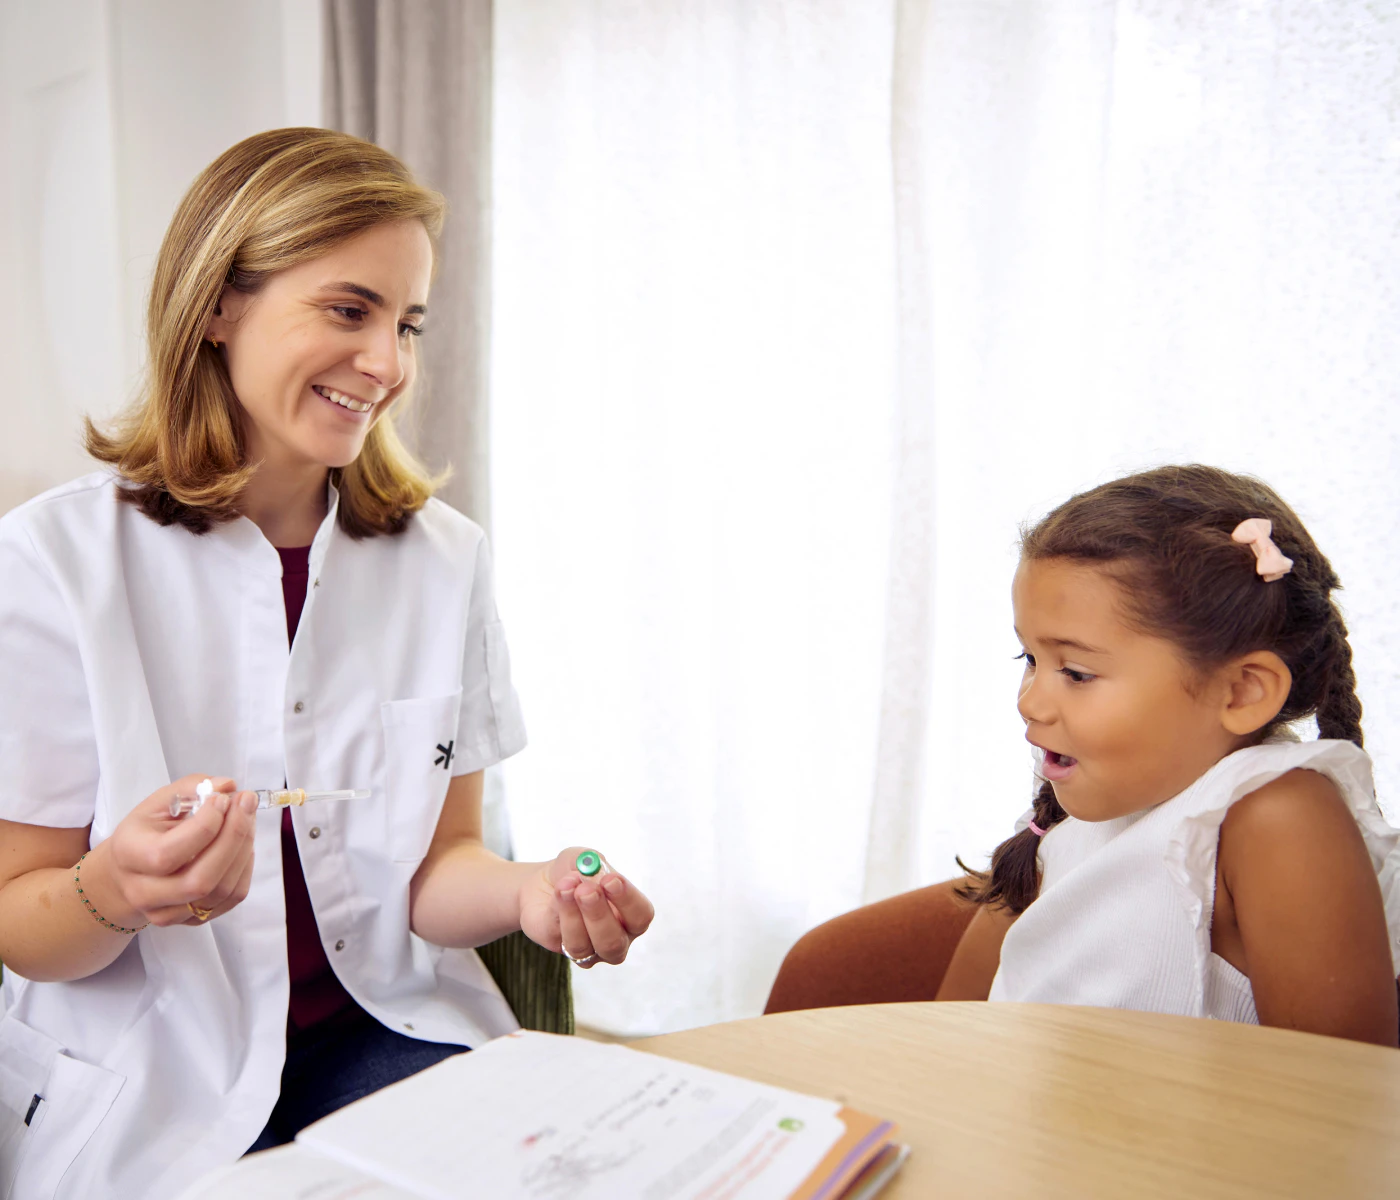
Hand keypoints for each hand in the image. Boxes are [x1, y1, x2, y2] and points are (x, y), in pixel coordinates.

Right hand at [86, 775, 257, 928]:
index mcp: (130, 857)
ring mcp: (169, 912)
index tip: (222, 798)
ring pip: (222, 890)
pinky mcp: (193, 920)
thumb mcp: (158, 803)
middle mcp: (145, 893)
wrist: (129, 873)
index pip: (169, 854)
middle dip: (233, 836)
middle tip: (246, 803)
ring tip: (247, 818)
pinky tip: (242, 843)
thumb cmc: (146, 833)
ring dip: (244, 849)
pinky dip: (245, 866)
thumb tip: (227, 786)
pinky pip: (233, 897)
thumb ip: (191, 788)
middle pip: (200, 880)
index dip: (205, 825)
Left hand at [519, 848, 654, 966]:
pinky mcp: (559, 947)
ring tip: (565, 886)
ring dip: (573, 913)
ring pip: (584, 945)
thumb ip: (590, 862)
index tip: (611, 880)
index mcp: (631, 916)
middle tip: (586, 890)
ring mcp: (587, 949)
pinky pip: (558, 937)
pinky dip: (556, 912)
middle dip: (599, 914)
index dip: (628, 900)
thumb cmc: (576, 872)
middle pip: (614, 941)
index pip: (640, 916)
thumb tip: (590, 871)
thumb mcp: (583, 858)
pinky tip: (556, 893)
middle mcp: (614, 938)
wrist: (544, 881)